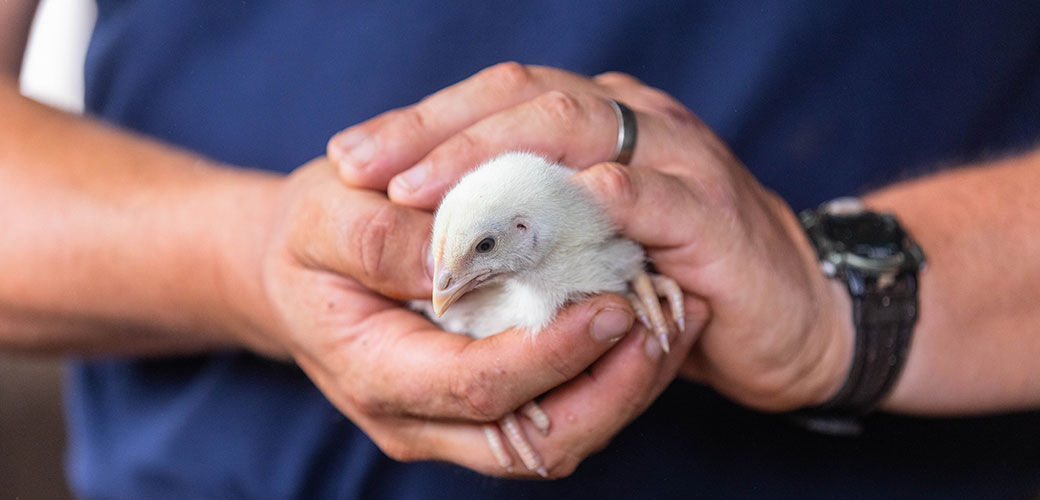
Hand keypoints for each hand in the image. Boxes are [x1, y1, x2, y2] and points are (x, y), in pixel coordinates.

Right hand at [246, 157, 700, 476]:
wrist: (296, 270)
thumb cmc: (307, 238)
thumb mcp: (321, 216)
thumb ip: (379, 240)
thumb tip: (456, 258)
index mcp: (375, 372)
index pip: (480, 387)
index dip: (553, 355)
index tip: (612, 305)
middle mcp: (419, 418)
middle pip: (537, 440)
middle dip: (615, 389)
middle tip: (668, 320)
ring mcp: (452, 422)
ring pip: (559, 437)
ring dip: (626, 388)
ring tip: (675, 319)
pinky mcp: (482, 407)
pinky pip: (559, 412)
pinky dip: (610, 377)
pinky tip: (644, 321)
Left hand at [326, 62, 850, 411]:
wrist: (797, 318)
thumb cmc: (678, 281)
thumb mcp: (592, 241)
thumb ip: (532, 221)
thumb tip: (436, 232)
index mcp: (602, 121)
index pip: (502, 97)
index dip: (423, 121)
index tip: (351, 157)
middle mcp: (638, 124)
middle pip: (527, 97)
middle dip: (437, 131)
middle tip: (363, 166)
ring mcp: (681, 161)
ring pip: (580, 130)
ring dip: (495, 157)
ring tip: (421, 190)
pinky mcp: (715, 218)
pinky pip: (656, 196)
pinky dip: (606, 194)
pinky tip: (552, 204)